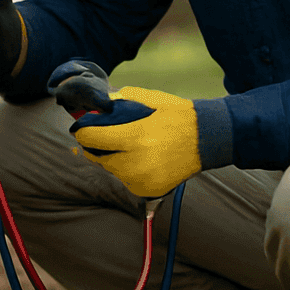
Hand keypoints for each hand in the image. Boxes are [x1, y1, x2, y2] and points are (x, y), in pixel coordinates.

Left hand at [69, 85, 229, 197]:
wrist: (207, 140)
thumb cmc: (179, 117)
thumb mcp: (153, 99)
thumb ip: (124, 99)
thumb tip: (103, 103)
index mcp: (136, 136)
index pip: (93, 138)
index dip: (83, 132)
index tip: (81, 128)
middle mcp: (136, 162)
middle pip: (98, 157)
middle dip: (95, 146)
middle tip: (101, 137)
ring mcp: (143, 179)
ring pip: (111, 170)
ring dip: (111, 159)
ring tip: (125, 147)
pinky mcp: (149, 190)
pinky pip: (126, 181)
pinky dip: (127, 171)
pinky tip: (138, 160)